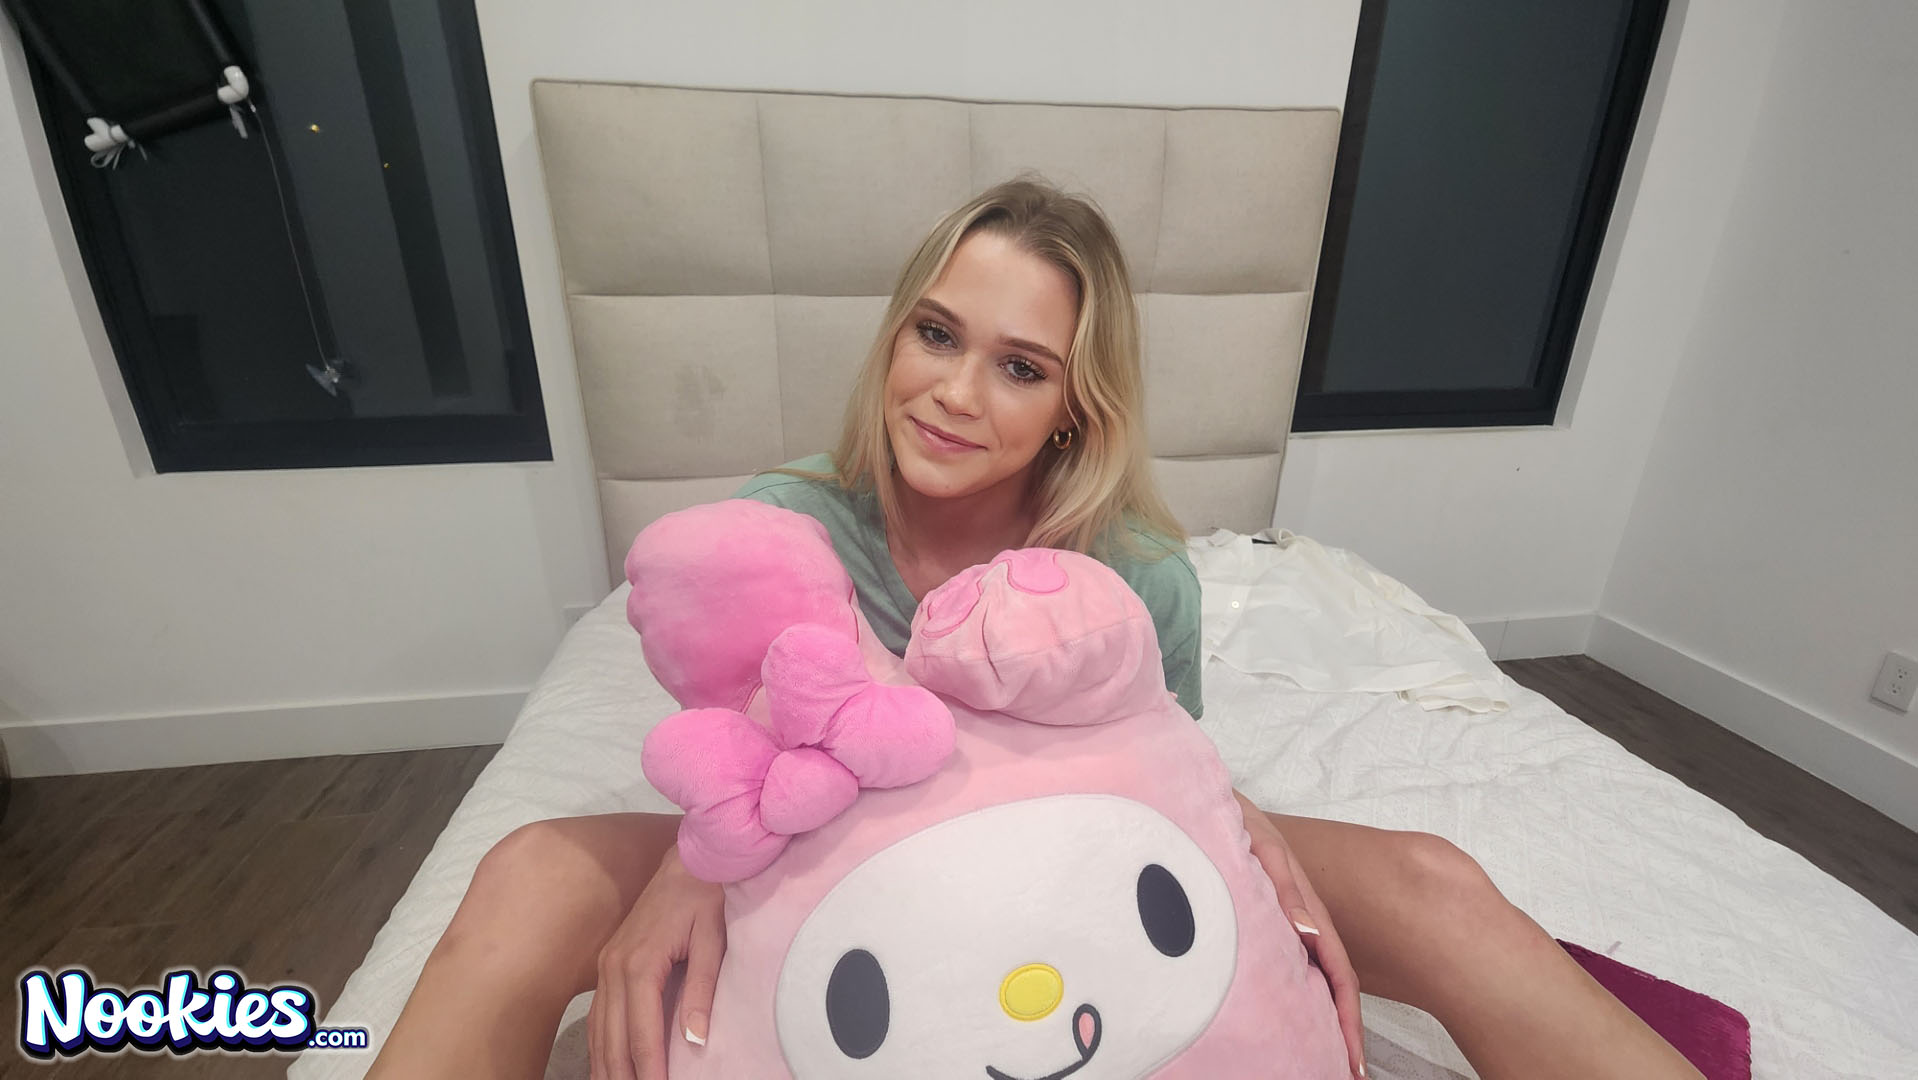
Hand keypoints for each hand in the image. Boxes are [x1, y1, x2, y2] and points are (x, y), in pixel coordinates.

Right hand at [588, 845, 726, 1079]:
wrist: (688, 860)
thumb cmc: (706, 895)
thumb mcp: (713, 939)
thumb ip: (703, 989)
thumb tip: (696, 1039)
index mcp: (640, 963)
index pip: (641, 1032)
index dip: (649, 1069)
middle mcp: (614, 967)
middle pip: (613, 1037)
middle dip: (623, 1074)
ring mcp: (606, 965)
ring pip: (599, 1029)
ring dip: (606, 1065)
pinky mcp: (607, 962)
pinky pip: (598, 1013)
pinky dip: (599, 1044)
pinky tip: (606, 1064)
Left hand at [1234, 789, 1365, 1079]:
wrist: (1211, 801)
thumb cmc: (1240, 822)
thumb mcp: (1265, 847)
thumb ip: (1284, 886)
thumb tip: (1306, 932)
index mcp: (1308, 910)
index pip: (1337, 973)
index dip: (1347, 1016)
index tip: (1353, 1060)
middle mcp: (1300, 924)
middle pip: (1329, 984)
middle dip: (1339, 1029)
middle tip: (1343, 1070)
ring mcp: (1285, 925)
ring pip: (1309, 978)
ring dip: (1320, 1016)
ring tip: (1324, 1054)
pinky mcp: (1265, 922)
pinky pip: (1285, 965)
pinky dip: (1295, 994)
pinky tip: (1289, 1016)